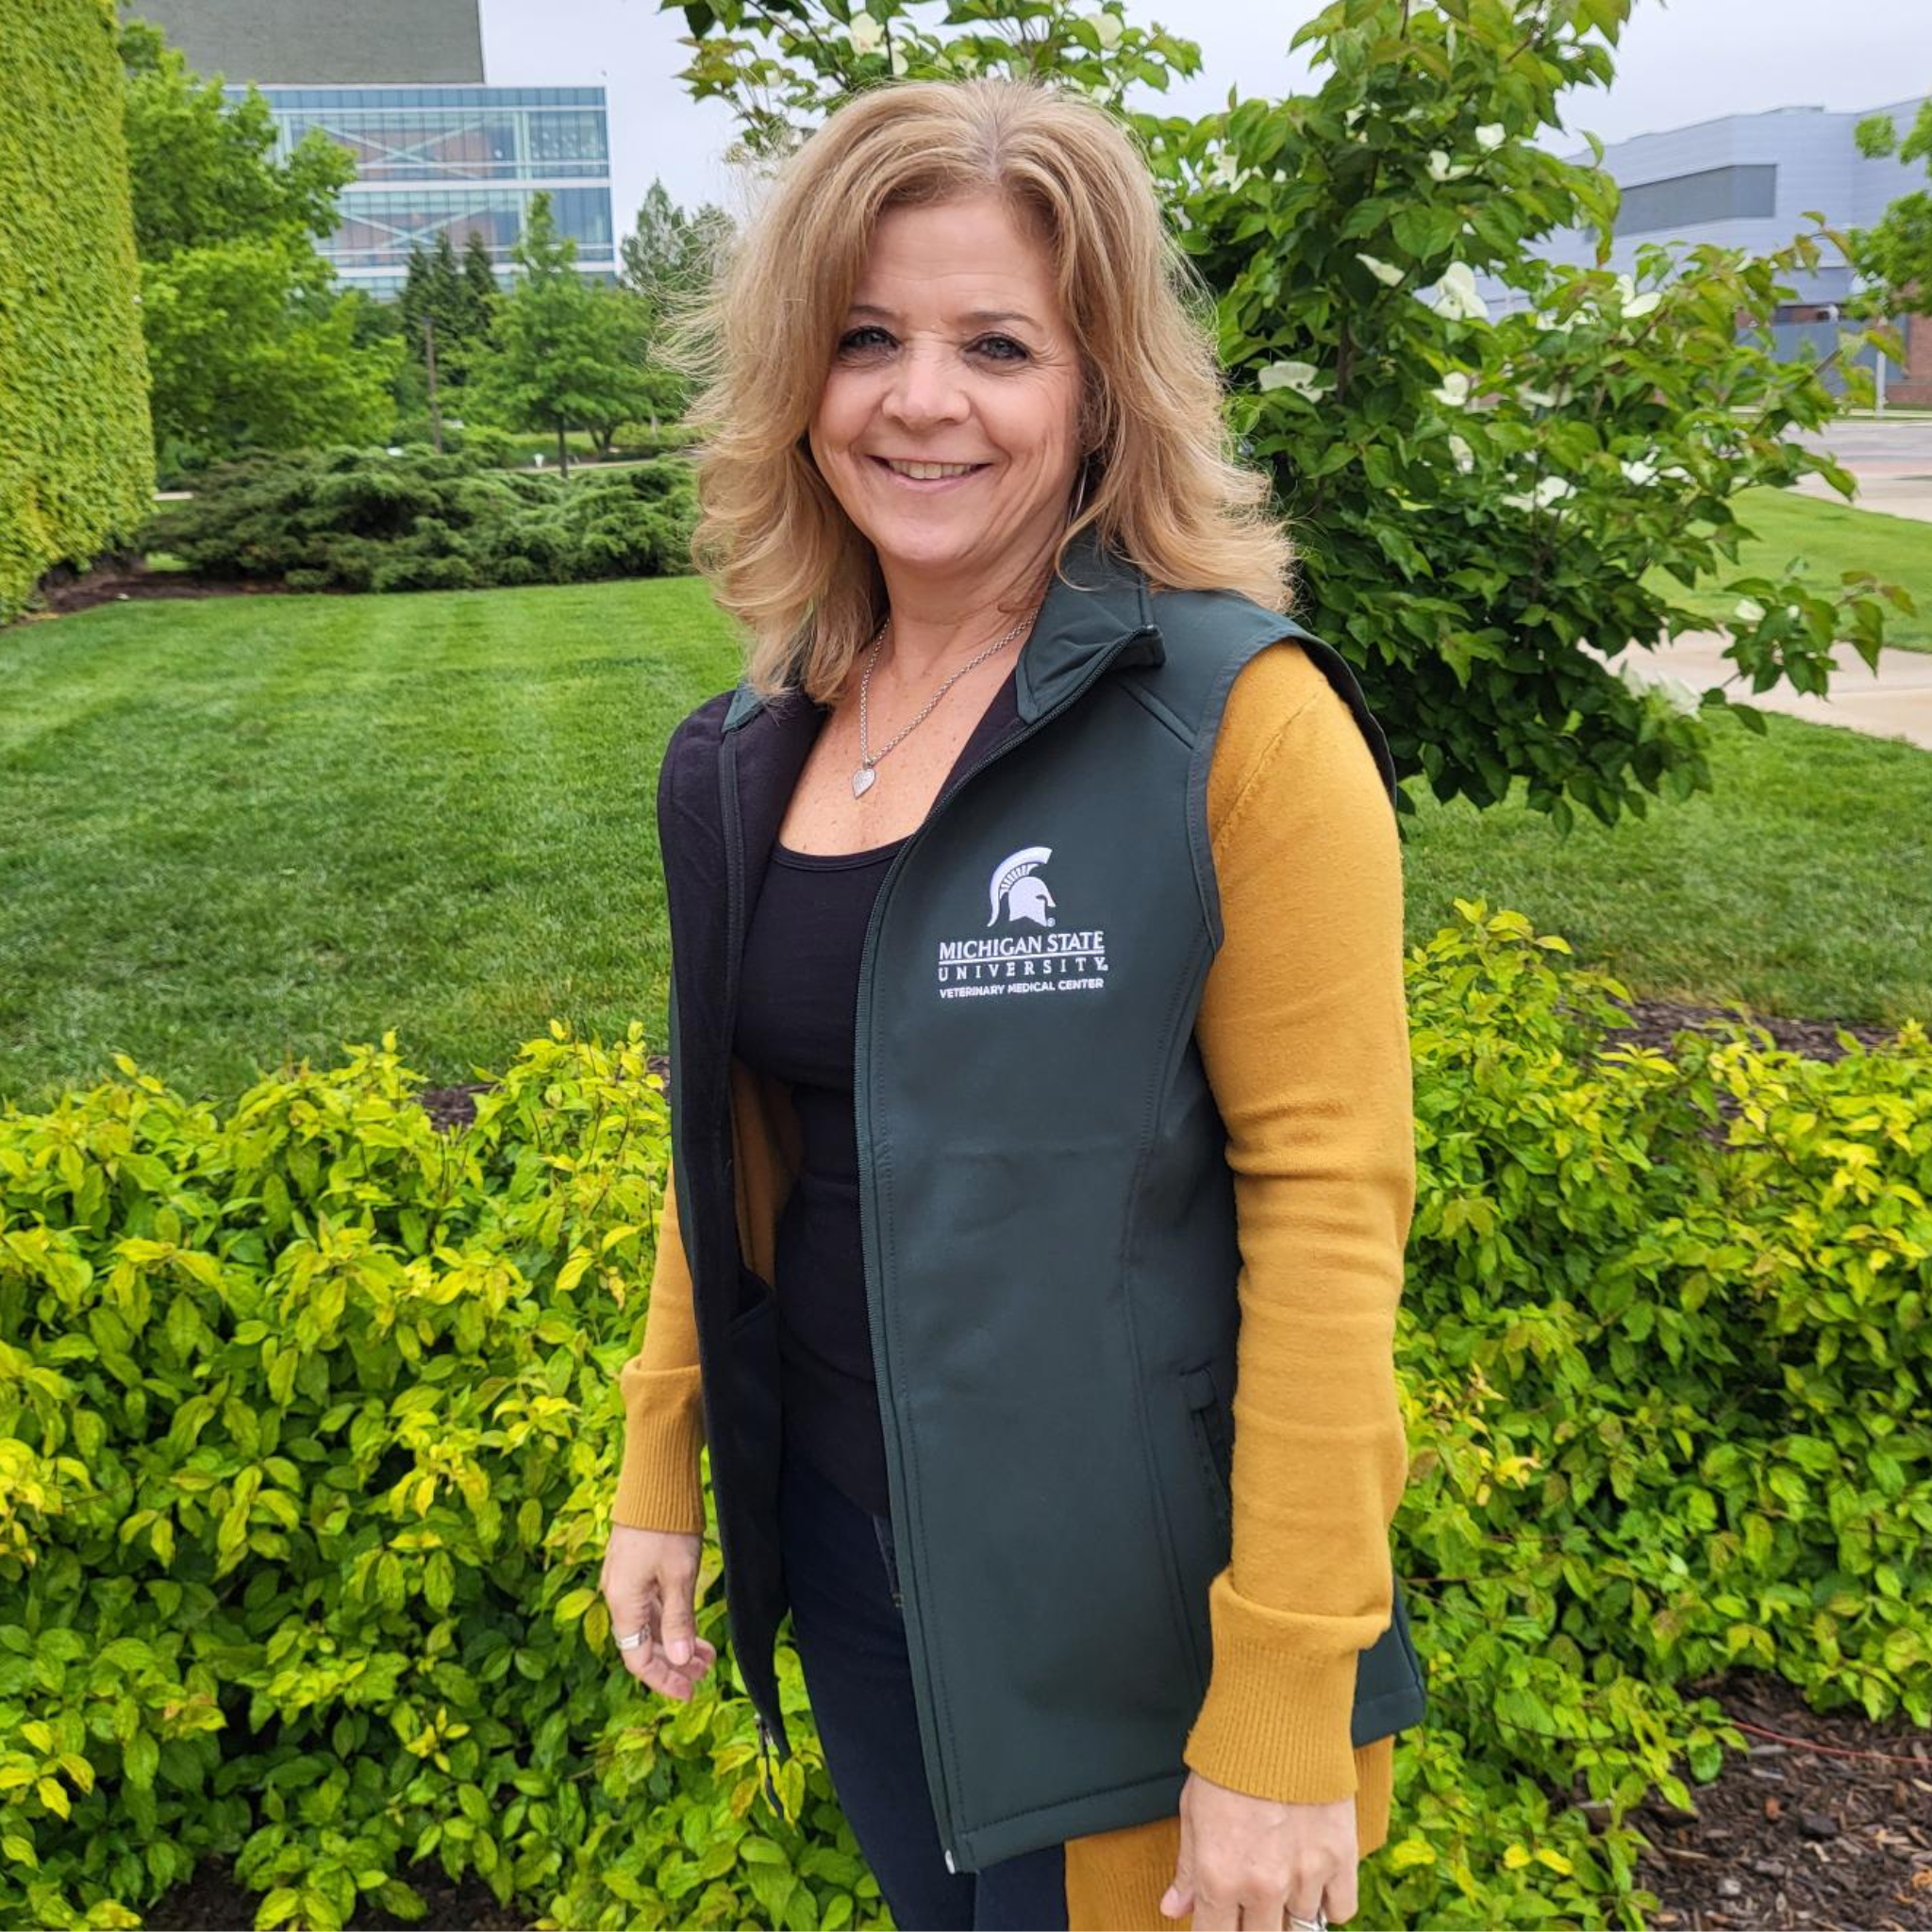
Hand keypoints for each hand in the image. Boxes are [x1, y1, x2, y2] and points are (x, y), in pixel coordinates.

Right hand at [599, 1522, 717, 1701]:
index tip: (688, 1692)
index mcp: (623, 1603)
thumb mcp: (679, 1576)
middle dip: (673, 1663)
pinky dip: (671, 1620)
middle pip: (643, 1643)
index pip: (638, 1658)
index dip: (663, 1679)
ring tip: (706, 1653)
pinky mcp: (635, 1568)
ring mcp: (625, 1581)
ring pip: (649, 1624)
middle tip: (704, 1674)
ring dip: (675, 1641)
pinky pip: (650, 1605)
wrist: (655, 1481)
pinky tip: (690, 1624)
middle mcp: (618, 1595)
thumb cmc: (666, 1526)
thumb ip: (678, 1619)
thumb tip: (678, 1660)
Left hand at [1159, 1768, 1358, 1929]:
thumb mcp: (1193, 1809)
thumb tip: (1174, 1910)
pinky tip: (1313, 1884)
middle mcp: (1263, 1888)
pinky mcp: (1341, 1860)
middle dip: (1251, 1926)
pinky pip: (1340, 1910)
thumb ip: (1187, 1868)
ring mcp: (1306, 1877)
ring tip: (1280, 1884)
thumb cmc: (1229, 1759)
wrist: (1279, 1719)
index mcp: (1219, 1878)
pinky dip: (1327, 1904)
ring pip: (1300, 1927)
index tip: (1217, 1923)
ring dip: (1288, 1913)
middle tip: (1249, 1906)